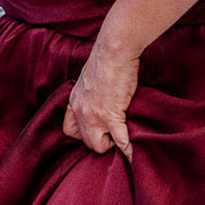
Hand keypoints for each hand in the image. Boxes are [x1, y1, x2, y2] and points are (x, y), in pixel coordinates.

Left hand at [63, 40, 138, 158]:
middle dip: (102, 141)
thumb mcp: (91, 76)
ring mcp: (93, 115)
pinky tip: (134, 155)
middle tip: (116, 134)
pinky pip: (119, 141)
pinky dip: (128, 150)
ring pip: (98, 146)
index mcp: (75, 100)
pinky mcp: (110, 115)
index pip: (69, 130)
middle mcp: (80, 110)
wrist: (115, 49)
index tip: (98, 132)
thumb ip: (93, 91)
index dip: (85, 134)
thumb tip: (105, 98)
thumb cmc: (108, 57)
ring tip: (124, 139)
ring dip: (112, 145)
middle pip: (86, 141)